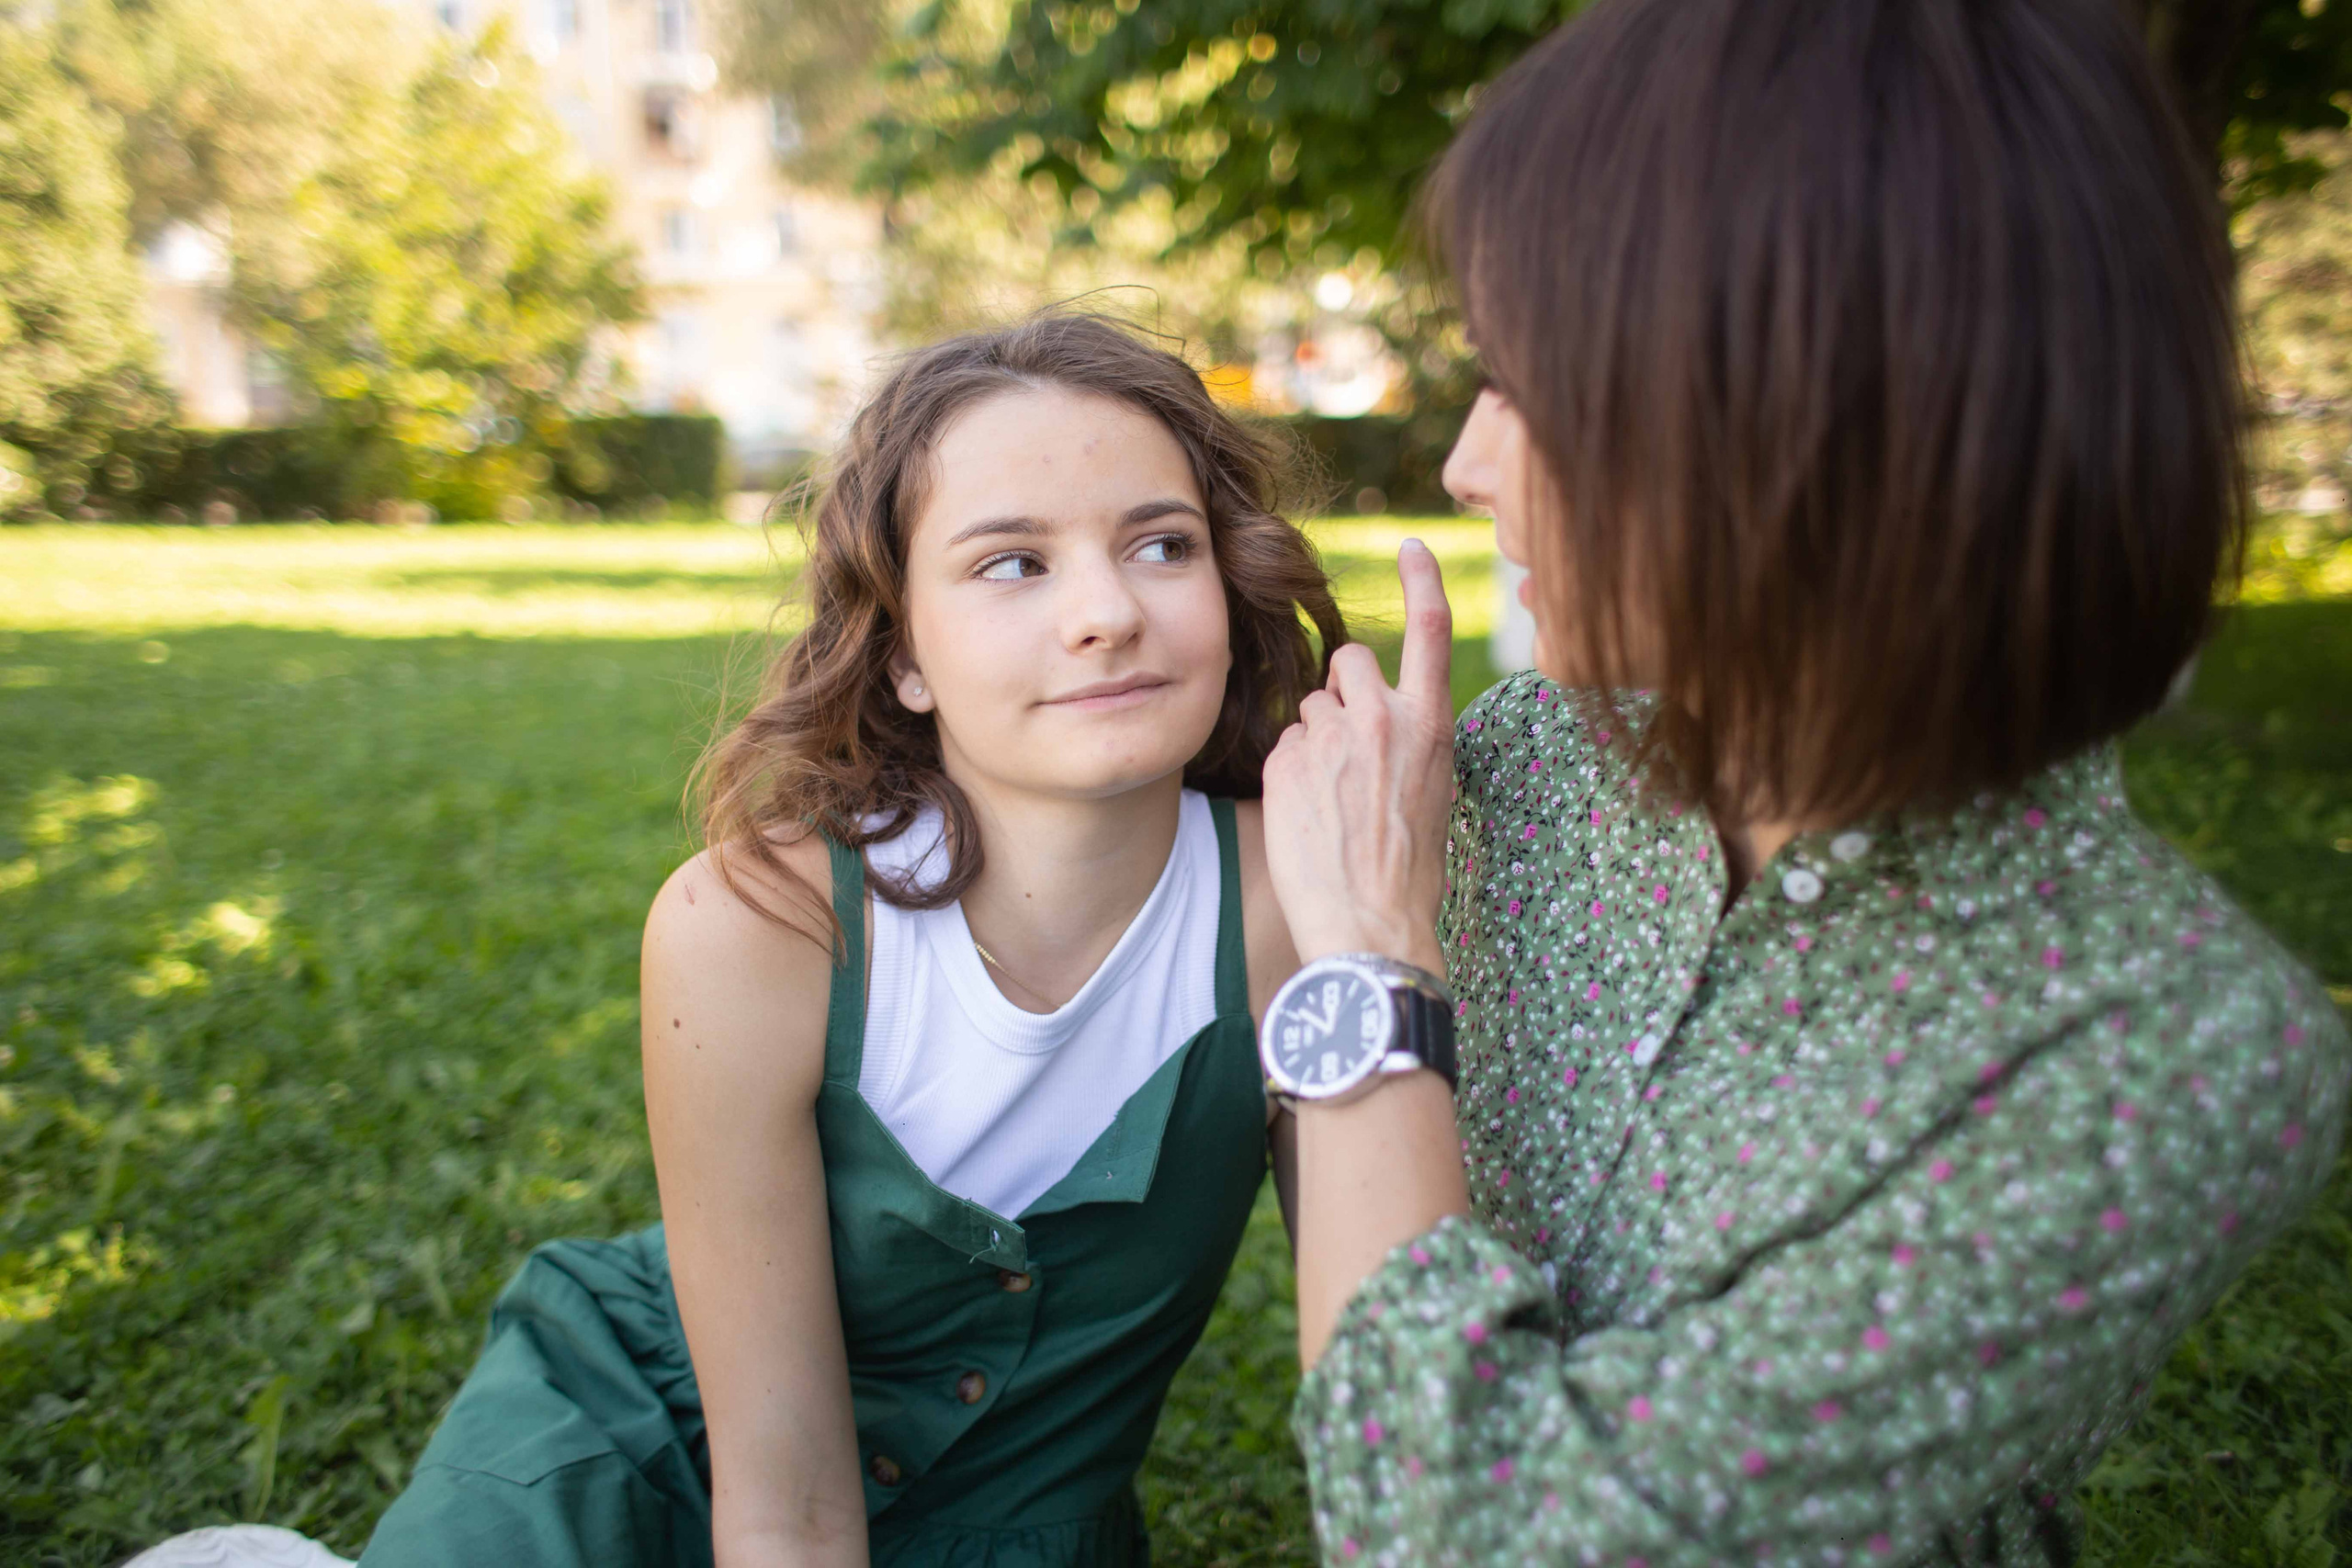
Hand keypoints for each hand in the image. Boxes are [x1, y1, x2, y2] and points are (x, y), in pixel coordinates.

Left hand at [1262, 540, 1453, 974]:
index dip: (1421, 582)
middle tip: (1349, 749)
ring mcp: (1331, 737)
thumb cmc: (1409, 873)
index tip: (1412, 548)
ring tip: (1331, 800)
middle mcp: (1383, 719)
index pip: (1431, 631)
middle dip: (1344, 691)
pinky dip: (1291, 770)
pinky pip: (1284, 742)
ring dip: (1315, 738)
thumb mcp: (1433, 792)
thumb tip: (1382, 716)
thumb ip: (1411, 739)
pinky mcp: (1286, 759)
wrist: (1369, 926)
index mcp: (1433, 726)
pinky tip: (1308, 815)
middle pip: (1349, 662)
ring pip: (1311, 706)